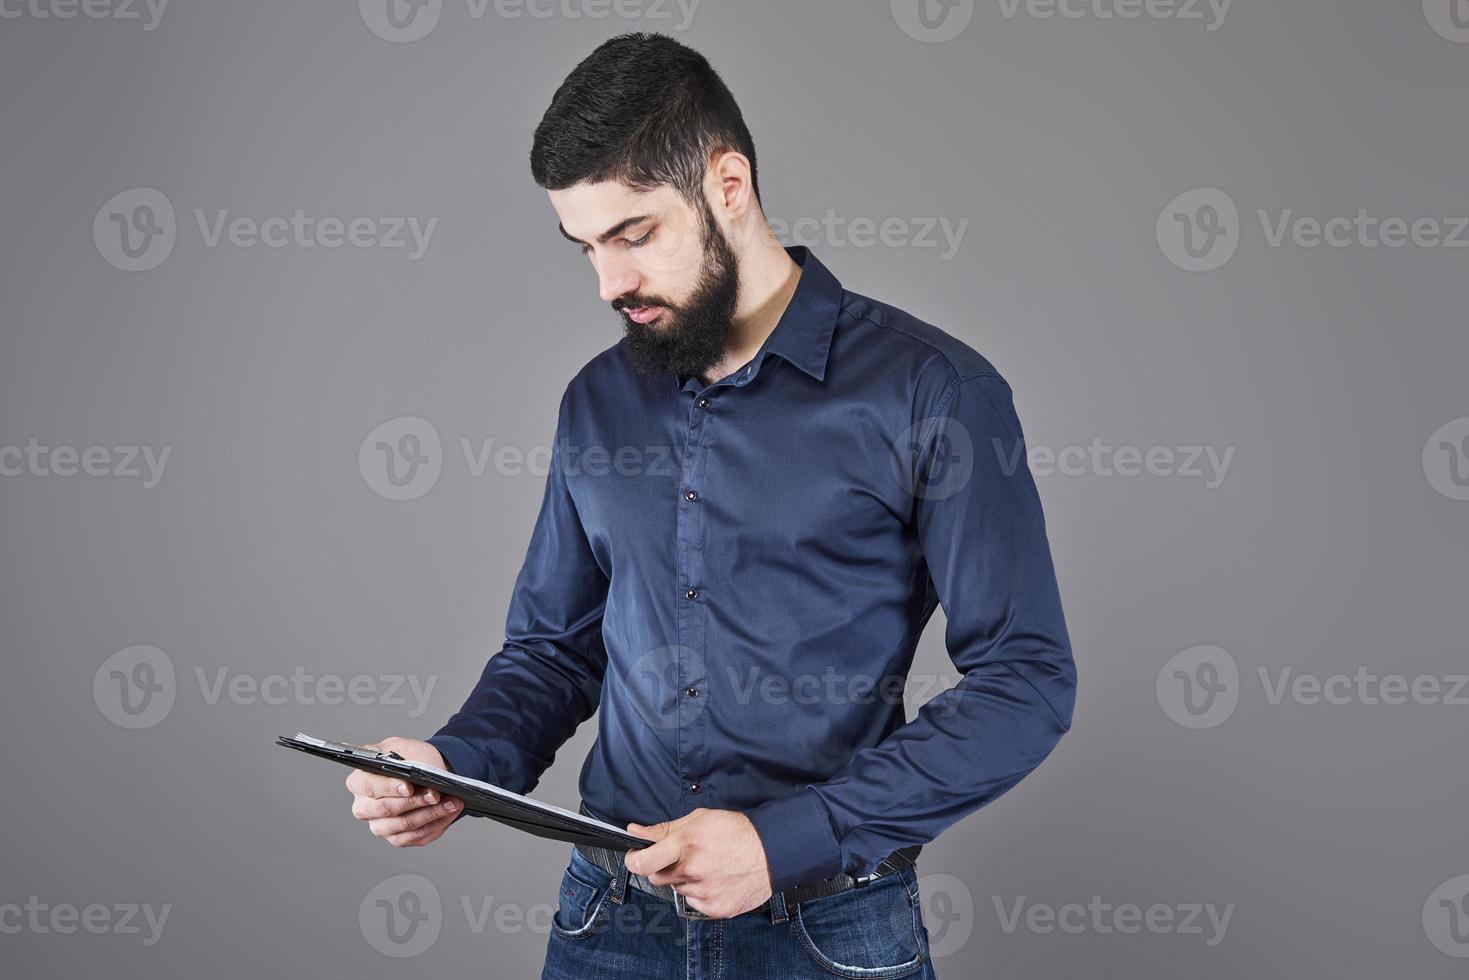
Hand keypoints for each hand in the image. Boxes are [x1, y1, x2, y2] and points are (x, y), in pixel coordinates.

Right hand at [344, 736, 462, 846]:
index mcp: (359, 781)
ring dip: (431, 814)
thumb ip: (402, 755)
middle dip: (415, 802)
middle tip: (435, 794)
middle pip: (386, 809)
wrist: (427, 773)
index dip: (389, 788)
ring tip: (451, 803)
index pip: (370, 786)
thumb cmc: (412, 759)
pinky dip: (436, 825)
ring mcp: (379, 825)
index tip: (409, 787)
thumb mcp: (405, 747)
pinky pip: (416, 837)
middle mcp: (364, 807)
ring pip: (404, 826)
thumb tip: (408, 773)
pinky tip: (449, 813)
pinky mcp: (396, 838)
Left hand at [623, 807, 772, 918]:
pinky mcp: (715, 908)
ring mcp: (704, 892)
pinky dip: (699, 892)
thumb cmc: (736, 831)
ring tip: (707, 865)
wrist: (772, 852)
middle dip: (663, 866)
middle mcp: (693, 871)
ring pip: (677, 889)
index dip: (633, 860)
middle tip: (682, 856)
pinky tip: (715, 878)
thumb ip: (663, 829)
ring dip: (684, 879)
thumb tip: (635, 831)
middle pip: (657, 877)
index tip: (635, 856)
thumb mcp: (698, 819)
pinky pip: (693, 902)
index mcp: (686, 845)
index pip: (642, 863)